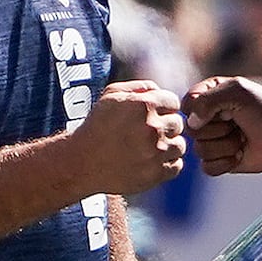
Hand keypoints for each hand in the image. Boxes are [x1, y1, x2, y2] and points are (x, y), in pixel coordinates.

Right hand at [77, 80, 186, 194]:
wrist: (82, 162)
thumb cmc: (95, 127)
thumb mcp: (111, 95)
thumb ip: (139, 86)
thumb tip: (159, 90)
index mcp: (144, 105)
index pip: (173, 102)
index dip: (164, 108)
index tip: (153, 116)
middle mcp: (153, 127)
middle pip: (179, 123)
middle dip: (166, 126)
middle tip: (148, 133)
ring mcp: (155, 152)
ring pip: (180, 146)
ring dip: (168, 146)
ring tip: (150, 148)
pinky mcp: (155, 174)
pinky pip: (176, 166)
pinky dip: (167, 164)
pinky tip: (151, 161)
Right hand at [182, 76, 261, 175]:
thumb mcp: (236, 93)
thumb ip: (208, 100)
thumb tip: (191, 123)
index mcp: (209, 96)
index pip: (187, 105)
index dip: (202, 110)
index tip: (226, 107)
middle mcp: (207, 118)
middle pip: (192, 130)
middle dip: (219, 129)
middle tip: (238, 124)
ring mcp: (212, 140)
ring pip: (200, 150)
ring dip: (226, 146)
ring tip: (242, 138)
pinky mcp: (219, 161)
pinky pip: (207, 168)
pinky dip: (226, 163)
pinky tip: (240, 154)